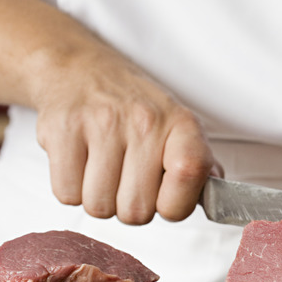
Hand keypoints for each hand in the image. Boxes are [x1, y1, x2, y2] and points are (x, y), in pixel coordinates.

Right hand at [34, 48, 220, 224]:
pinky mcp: (61, 129)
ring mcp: (101, 123)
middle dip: (130, 207)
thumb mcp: (178, 127)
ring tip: (103, 168)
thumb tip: (220, 197)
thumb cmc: (135, 109)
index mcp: (181, 124)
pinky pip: (66, 195)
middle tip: (127, 180)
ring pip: (99, 207)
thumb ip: (200, 165)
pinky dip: (71, 189)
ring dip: (99, 198)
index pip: (189, 175)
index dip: (175, 204)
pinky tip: (80, 162)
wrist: (79, 71)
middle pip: (136, 211)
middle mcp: (145, 120)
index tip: (166, 199)